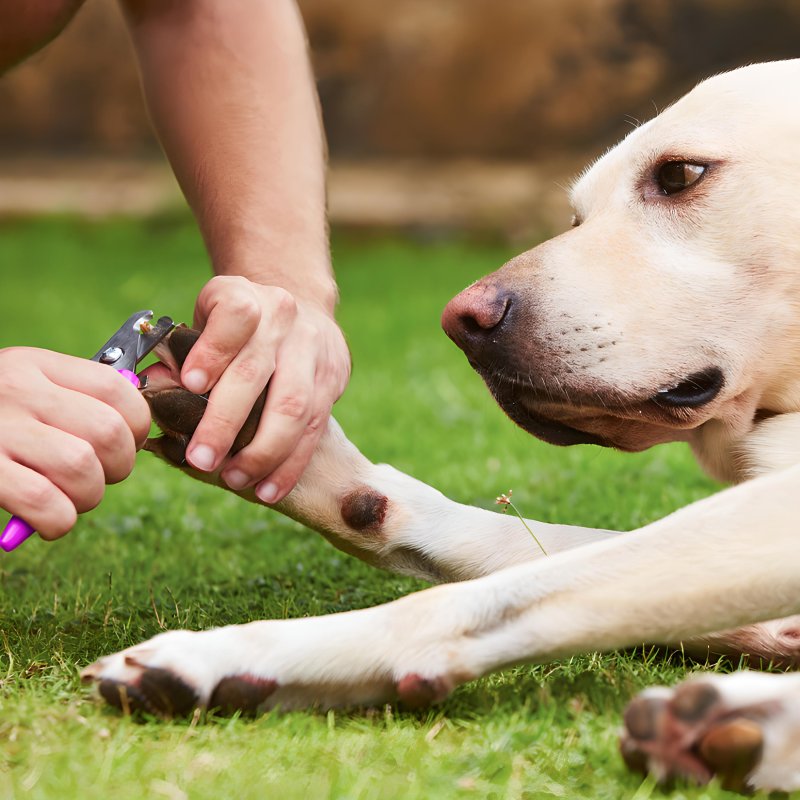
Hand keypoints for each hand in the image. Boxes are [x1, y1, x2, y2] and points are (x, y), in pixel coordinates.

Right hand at [0, 348, 150, 538]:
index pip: (117, 388)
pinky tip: (49, 520)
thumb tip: (134, 427)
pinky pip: (45, 503)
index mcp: (35, 365)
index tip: (127, 443)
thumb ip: (72, 399)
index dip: (137, 424)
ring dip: (89, 496)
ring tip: (72, 498)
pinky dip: (60, 520)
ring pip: (82, 467)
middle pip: (107, 431)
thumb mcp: (23, 388)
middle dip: (119, 466)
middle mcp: (17, 391)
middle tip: (99, 476)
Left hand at [179, 276, 350, 502]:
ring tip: (235, 479)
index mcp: (246, 298)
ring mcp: (313, 352)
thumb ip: (182, 353)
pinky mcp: (333, 380)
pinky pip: (314, 431)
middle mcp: (284, 321)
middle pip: (257, 372)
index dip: (213, 350)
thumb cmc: (239, 325)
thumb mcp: (207, 320)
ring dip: (262, 452)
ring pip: (294, 408)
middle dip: (226, 422)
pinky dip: (290, 465)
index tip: (190, 383)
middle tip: (201, 459)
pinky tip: (267, 489)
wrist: (300, 307)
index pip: (235, 317)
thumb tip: (155, 388)